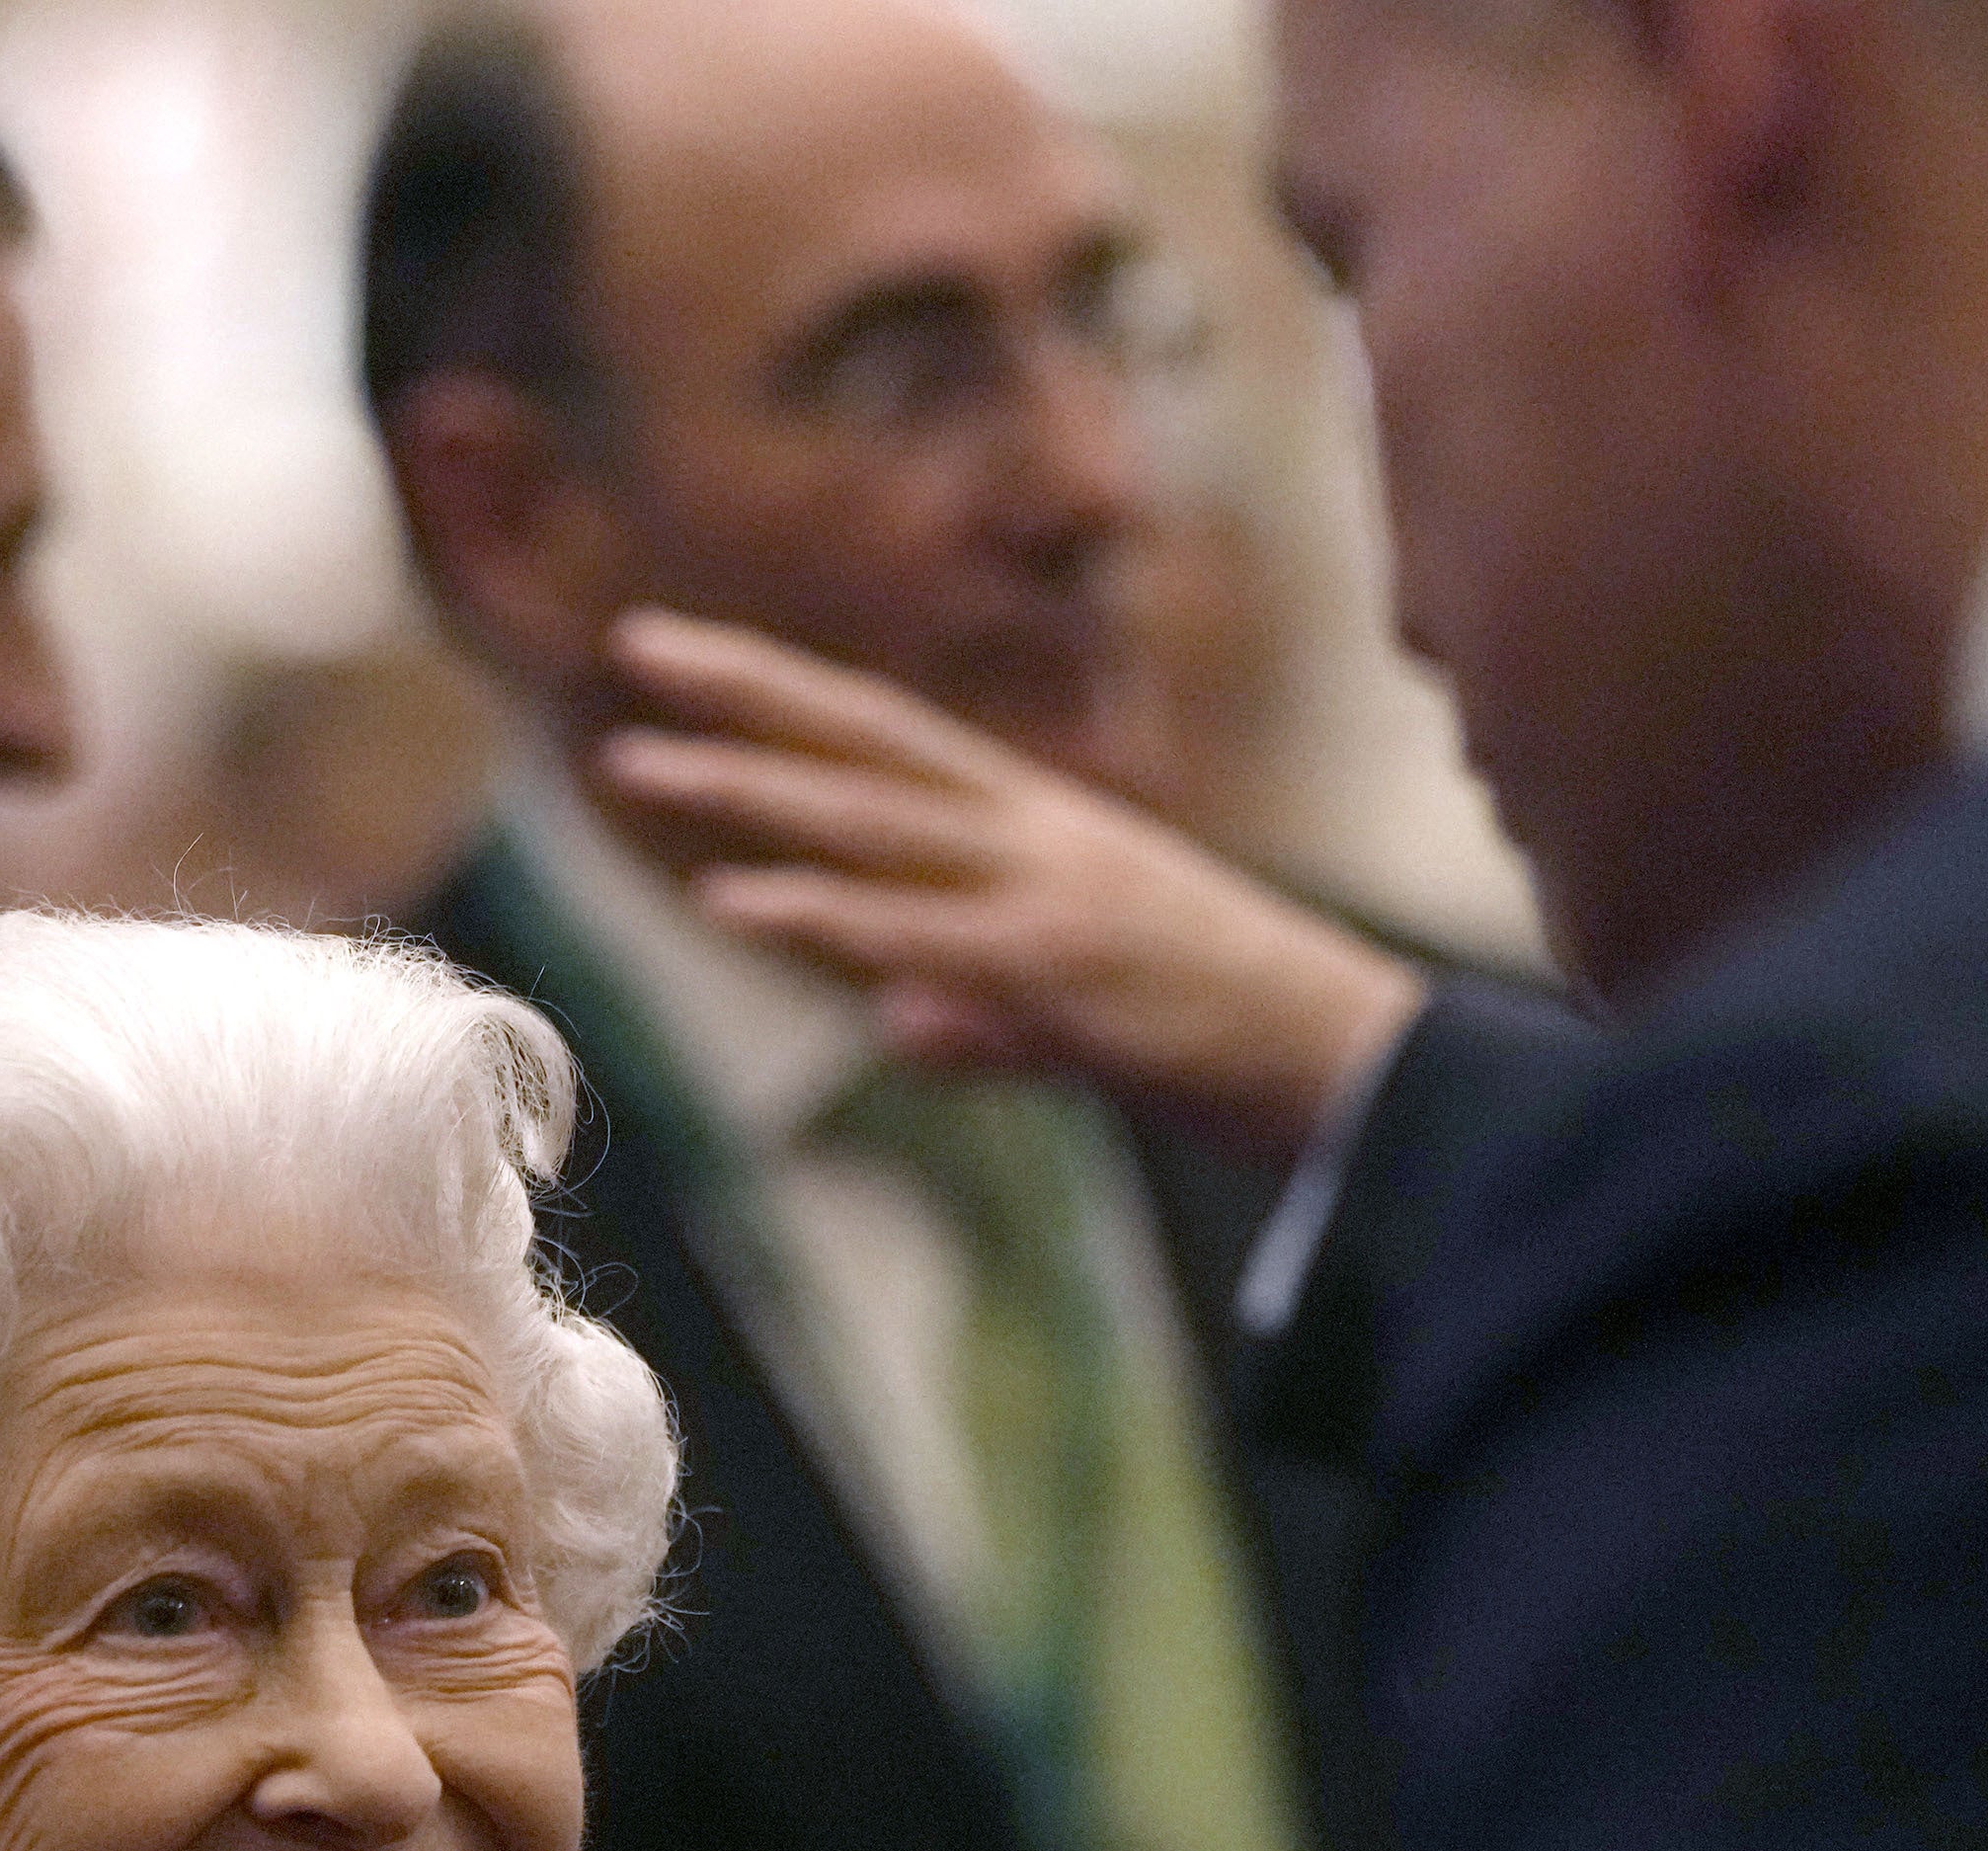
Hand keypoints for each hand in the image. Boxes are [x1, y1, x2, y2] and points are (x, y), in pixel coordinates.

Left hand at [585, 606, 1420, 1164]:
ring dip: (749, 792)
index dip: (795, 695)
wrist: (1350, 1067)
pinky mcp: (1054, 969)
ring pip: (871, 823)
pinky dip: (819, 913)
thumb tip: (898, 1020)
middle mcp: (1038, 835)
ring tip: (639, 763)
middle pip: (870, 742)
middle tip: (636, 645)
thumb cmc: (1229, 1039)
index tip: (700, 656)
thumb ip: (980, 1012)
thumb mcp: (1084, 1013)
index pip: (898, 739)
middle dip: (750, 693)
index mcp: (1047, 828)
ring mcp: (1044, 894)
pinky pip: (914, 932)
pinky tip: (729, 900)